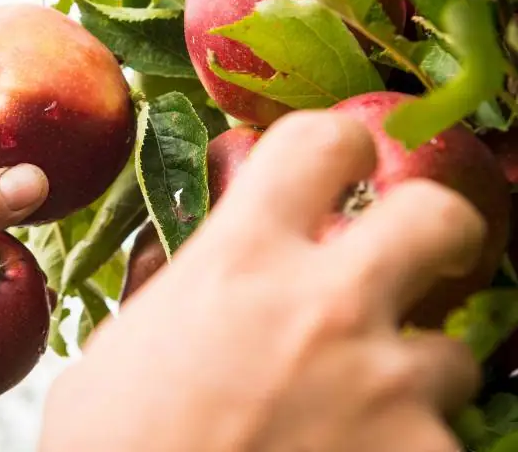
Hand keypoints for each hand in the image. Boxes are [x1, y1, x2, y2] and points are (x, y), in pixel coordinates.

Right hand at [40, 111, 483, 451]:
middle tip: (423, 252)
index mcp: (240, 259)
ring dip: (413, 376)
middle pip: (436, 217)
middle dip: (439, 228)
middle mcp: (323, 306)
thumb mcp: (126, 345)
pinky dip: (405, 450)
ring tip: (360, 411)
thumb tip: (199, 263)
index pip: (319, 143)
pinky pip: (441, 444)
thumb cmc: (112, 443)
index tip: (352, 161)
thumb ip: (179, 290)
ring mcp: (381, 388)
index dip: (342, 142)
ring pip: (451, 354)